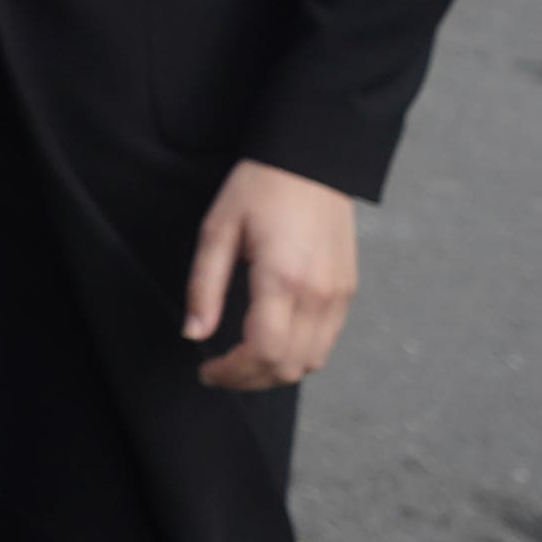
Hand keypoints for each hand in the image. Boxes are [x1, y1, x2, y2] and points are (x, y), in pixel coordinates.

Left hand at [183, 161, 358, 391]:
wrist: (313, 161)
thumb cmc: (261, 188)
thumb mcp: (218, 229)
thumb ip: (204, 287)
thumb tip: (194, 334)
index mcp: (282, 279)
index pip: (263, 353)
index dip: (233, 373)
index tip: (207, 371)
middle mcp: (318, 294)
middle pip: (289, 367)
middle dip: (250, 380)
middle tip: (220, 371)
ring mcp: (338, 295)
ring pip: (312, 362)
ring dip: (275, 372)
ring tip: (243, 362)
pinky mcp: (347, 291)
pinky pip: (326, 342)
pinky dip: (299, 354)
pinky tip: (273, 341)